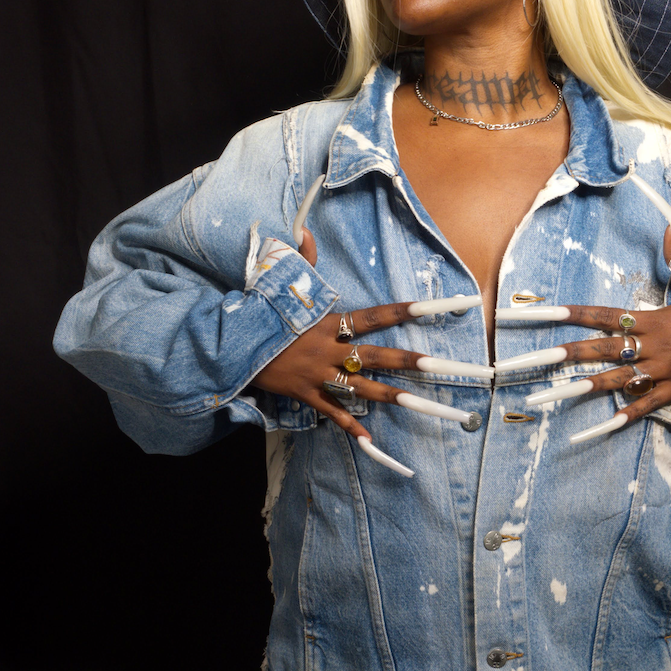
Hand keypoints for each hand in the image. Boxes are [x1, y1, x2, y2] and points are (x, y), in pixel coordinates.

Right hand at [252, 231, 487, 454]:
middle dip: (408, 360)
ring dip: (391, 396)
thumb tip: (305, 230)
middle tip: (439, 365)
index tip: (430, 308)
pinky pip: (332, 412)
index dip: (402, 311)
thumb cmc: (261, 315)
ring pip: (361, 388)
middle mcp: (328, 350)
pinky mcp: (305, 394)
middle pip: (376, 355)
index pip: (373, 316)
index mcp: (327, 322)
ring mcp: (318, 375)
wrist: (232, 347)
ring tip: (420, 404)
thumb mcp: (280, 284)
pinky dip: (349, 426)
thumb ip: (301, 259)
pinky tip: (370, 439)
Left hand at [501, 228, 670, 436]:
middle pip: (600, 350)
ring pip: (614, 381)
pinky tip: (596, 430)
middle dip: (565, 354)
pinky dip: (622, 418)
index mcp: (652, 321)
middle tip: (530, 361)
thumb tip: (670, 228)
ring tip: (550, 396)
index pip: (604, 314)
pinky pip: (644, 407)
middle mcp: (651, 348)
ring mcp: (661, 373)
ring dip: (581, 388)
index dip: (574, 312)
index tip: (545, 312)